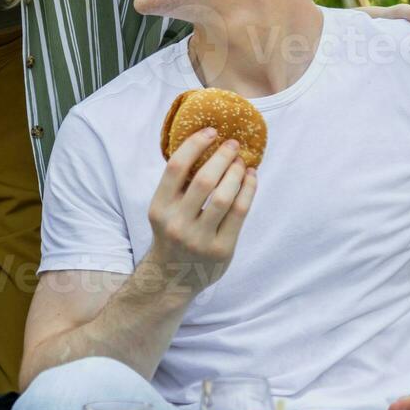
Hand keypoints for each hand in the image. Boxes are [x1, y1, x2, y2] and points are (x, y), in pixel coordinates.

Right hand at [146, 128, 258, 294]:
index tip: (210, 132)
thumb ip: (180, 185)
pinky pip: (239, 213)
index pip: (175, 168)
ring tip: (242, 161)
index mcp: (159, 208)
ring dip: (237, 172)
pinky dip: (248, 190)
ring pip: (224, 196)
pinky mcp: (221, 249)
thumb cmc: (173, 233)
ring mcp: (199, 238)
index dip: (194, 145)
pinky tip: (250, 178)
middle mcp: (177, 223)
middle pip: (204, 180)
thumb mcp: (165, 210)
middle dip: (222, 156)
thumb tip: (208, 145)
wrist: (173, 277)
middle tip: (233, 144)